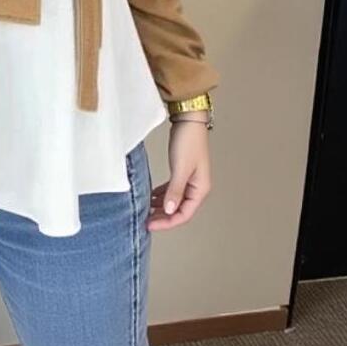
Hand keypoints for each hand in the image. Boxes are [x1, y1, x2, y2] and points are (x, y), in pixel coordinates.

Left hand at [147, 112, 210, 230]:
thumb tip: (169, 210)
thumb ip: (175, 190)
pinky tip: (151, 197)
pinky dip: (162, 195)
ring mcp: (190, 180)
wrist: (189, 121)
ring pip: (175, 200)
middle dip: (163, 217)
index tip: (151, 225)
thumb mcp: (180, 168)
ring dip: (162, 207)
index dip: (167, 222)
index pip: (184, 214)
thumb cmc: (188, 142)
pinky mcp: (182, 172)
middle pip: (180, 210)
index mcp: (200, 189)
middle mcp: (197, 187)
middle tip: (146, 221)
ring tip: (146, 211)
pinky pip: (172, 190)